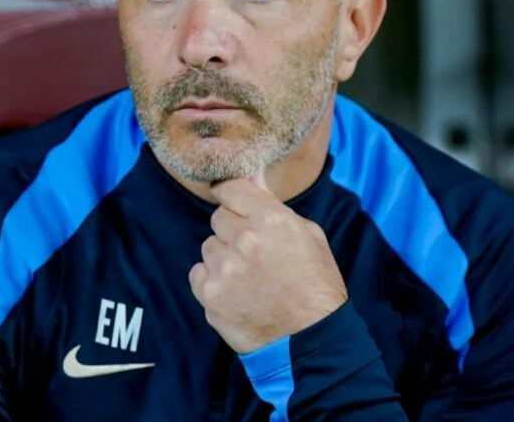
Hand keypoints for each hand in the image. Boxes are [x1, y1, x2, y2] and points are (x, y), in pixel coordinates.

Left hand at [188, 174, 346, 352]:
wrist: (311, 339)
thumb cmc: (315, 285)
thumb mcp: (309, 235)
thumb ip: (273, 204)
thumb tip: (252, 173)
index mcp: (271, 219)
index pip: (231, 189)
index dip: (230, 195)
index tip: (230, 202)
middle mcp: (245, 239)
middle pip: (218, 218)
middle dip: (232, 231)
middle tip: (253, 253)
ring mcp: (225, 268)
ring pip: (208, 247)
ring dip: (223, 258)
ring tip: (248, 278)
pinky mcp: (210, 294)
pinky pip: (198, 274)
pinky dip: (212, 282)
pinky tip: (235, 293)